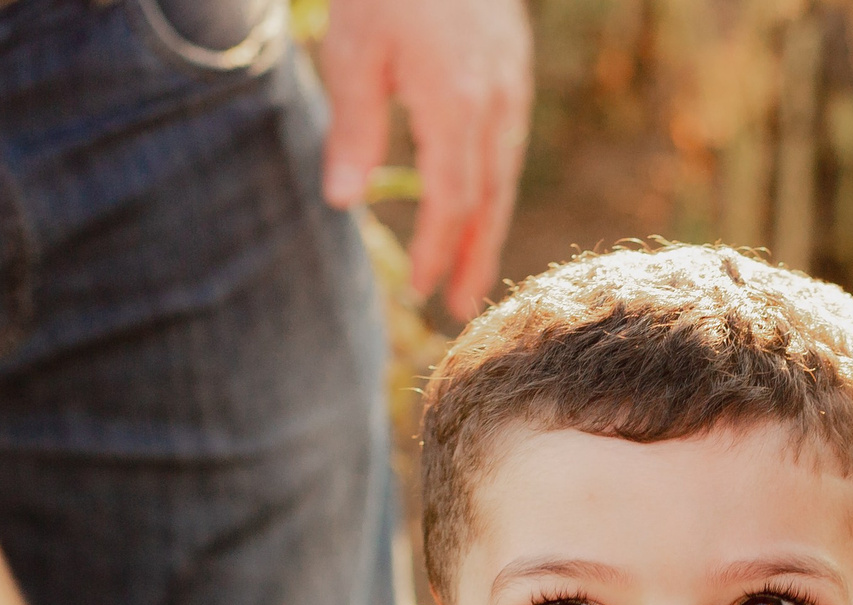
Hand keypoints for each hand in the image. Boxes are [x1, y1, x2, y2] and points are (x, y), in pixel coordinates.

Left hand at [318, 0, 531, 318]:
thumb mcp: (354, 52)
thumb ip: (354, 128)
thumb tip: (342, 201)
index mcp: (455, 103)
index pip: (453, 200)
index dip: (441, 251)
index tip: (425, 291)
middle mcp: (494, 99)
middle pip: (491, 196)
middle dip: (476, 254)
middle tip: (463, 305)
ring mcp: (510, 79)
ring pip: (506, 168)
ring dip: (490, 222)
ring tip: (474, 263)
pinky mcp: (511, 62)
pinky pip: (509, 138)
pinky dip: (496, 179)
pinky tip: (480, 194)